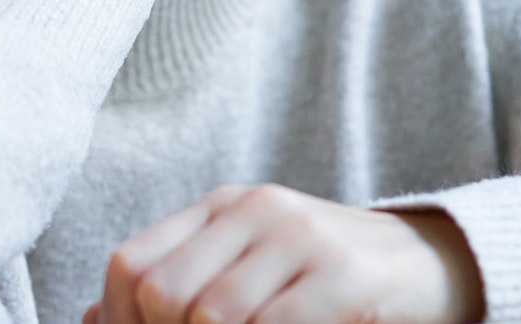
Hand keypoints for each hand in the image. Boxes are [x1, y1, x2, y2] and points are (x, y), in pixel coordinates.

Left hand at [84, 184, 485, 323]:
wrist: (427, 264)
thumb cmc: (322, 277)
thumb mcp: (249, 266)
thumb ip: (181, 283)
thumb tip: (93, 320)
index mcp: (221, 207)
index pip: (131, 264)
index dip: (118, 320)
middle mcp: (255, 211)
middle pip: (165, 294)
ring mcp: (301, 240)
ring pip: (213, 315)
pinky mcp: (343, 280)